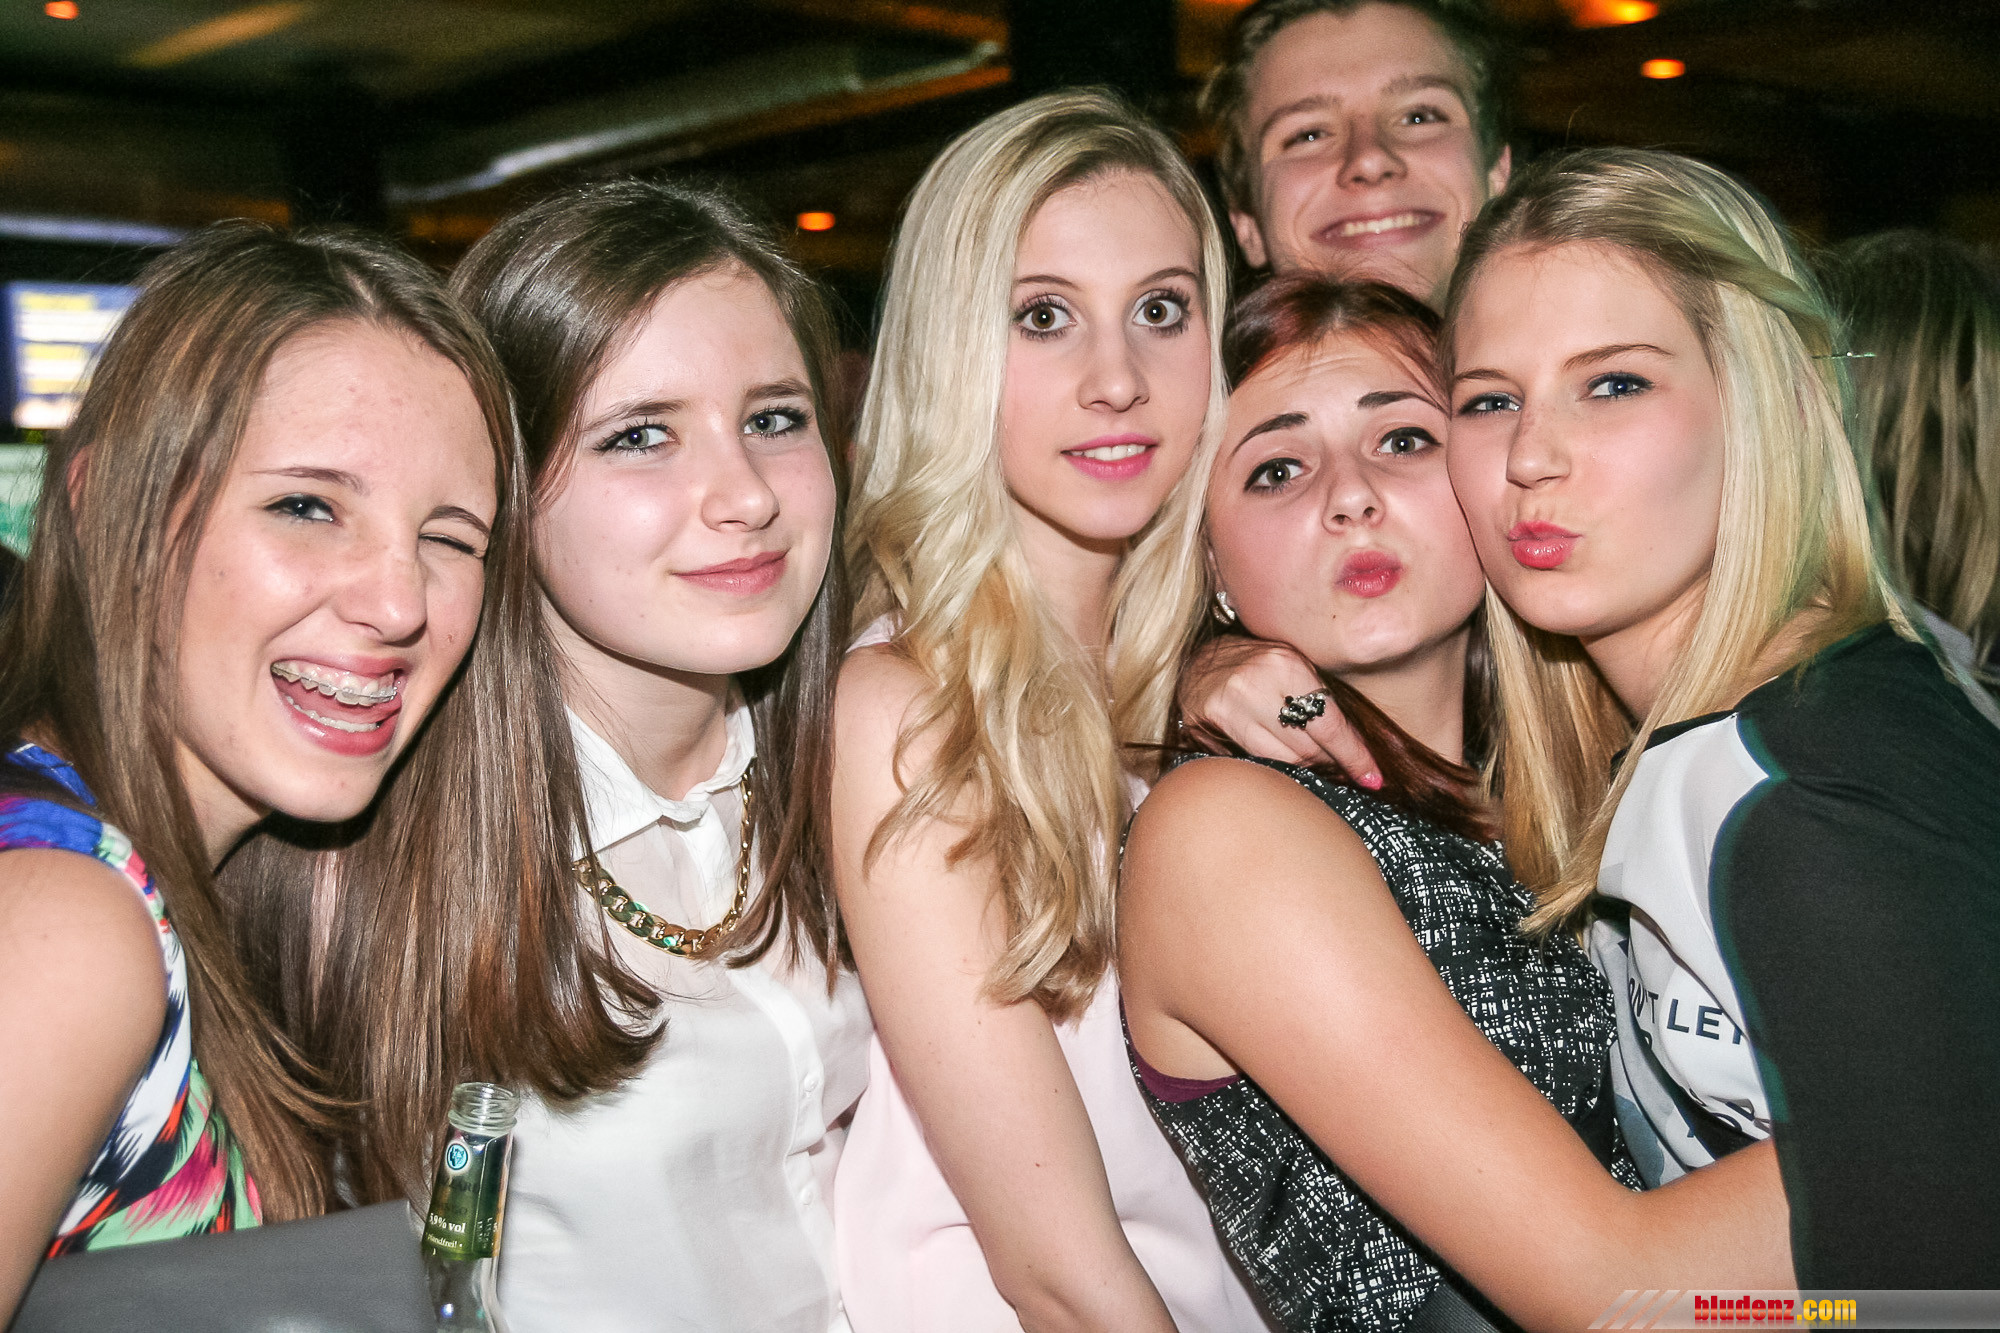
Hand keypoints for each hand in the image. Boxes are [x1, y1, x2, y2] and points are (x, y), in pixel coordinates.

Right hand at [1176, 636, 1382, 787]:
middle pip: (1307, 747)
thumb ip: (1320, 697)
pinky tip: (1285, 765)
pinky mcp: (1213, 721)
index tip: (1372, 777)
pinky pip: (1255, 760)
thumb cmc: (1259, 666)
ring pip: (1283, 760)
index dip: (1353, 755)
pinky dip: (1276, 767)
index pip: (1329, 723)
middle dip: (1331, 764)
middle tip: (1343, 771)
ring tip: (1316, 767)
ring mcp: (1231, 703)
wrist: (1201, 661)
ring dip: (1306, 769)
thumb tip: (1358, 745)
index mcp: (1288, 665)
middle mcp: (1258, 683)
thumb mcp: (1294, 667)